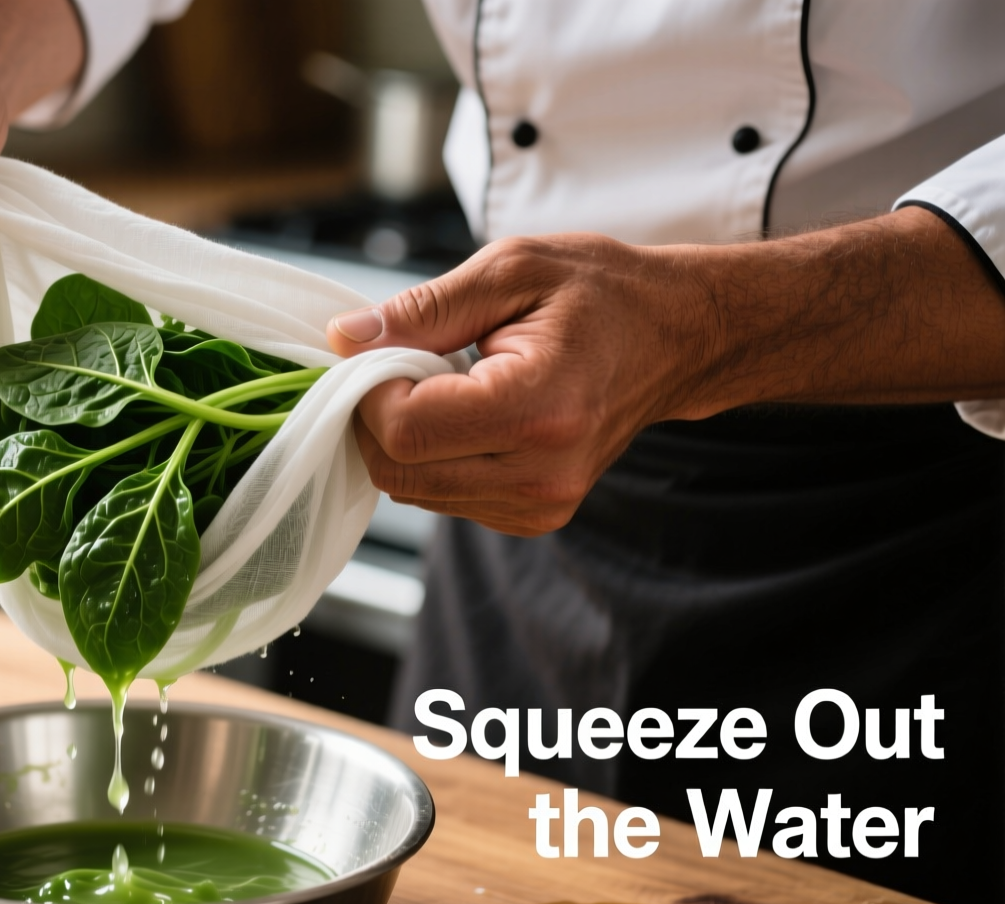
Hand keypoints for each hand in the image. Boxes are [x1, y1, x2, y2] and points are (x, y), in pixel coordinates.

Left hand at [326, 234, 713, 534]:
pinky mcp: (531, 518)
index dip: (371, 389)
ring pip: (410, 488)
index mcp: (539, 409)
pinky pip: (440, 494)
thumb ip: (422, 309)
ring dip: (406, 435)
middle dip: (378, 415)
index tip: (390, 347)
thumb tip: (343, 339)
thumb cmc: (601, 293)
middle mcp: (542, 475)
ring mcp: (539, 507)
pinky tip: (470, 413)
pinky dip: (434, 455)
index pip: (405, 431)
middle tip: (410, 361)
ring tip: (452, 381)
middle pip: (397, 471)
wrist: (676, 338)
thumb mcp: (511, 269)